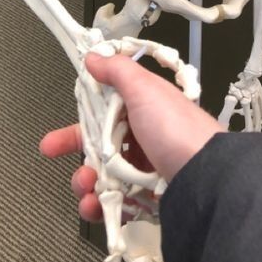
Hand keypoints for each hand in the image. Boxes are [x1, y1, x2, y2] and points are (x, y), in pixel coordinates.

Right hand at [39, 51, 223, 221]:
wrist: (207, 178)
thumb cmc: (179, 130)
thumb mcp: (146, 89)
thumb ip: (118, 71)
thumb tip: (95, 57)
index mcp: (144, 107)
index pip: (104, 110)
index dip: (80, 118)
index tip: (59, 128)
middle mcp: (145, 137)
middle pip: (100, 144)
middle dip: (76, 152)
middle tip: (55, 154)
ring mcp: (146, 168)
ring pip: (104, 174)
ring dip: (86, 181)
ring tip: (85, 185)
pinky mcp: (148, 197)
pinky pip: (117, 201)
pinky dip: (101, 205)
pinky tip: (95, 205)